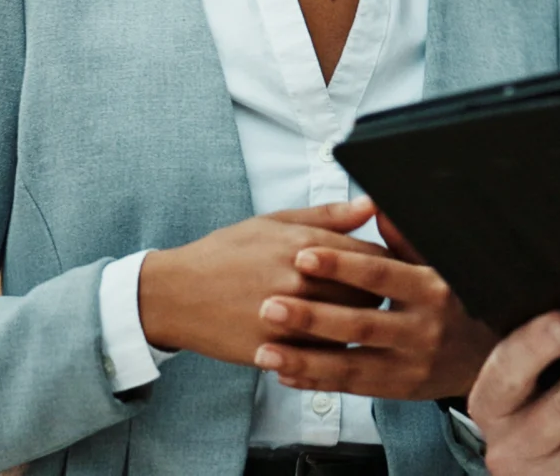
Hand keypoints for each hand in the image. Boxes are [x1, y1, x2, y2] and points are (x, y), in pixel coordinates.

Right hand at [137, 199, 389, 364]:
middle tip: (364, 294)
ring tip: (345, 315)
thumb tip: (372, 205)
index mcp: (304, 245)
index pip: (373, 258)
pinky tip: (320, 337)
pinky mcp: (277, 350)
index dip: (384, 264)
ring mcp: (289, 319)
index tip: (382, 269)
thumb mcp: (274, 222)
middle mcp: (300, 281)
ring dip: (355, 324)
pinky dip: (330, 347)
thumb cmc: (226, 253)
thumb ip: (328, 216)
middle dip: (374, 294)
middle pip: (370, 295)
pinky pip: (324, 355)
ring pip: (351, 328)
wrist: (175, 295)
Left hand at [253, 213, 498, 400]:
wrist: (491, 356)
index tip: (303, 254)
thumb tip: (376, 207)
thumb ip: (405, 240)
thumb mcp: (440, 265)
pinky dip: (317, 382)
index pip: (381, 274)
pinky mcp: (400, 389)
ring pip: (351, 363)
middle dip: (312, 316)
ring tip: (266, 350)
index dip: (342, 265)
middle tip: (270, 305)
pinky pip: (352, 386)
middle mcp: (424, 329)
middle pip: (361, 323)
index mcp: (432, 288)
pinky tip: (285, 373)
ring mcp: (412, 364)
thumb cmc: (456, 302)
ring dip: (305, 359)